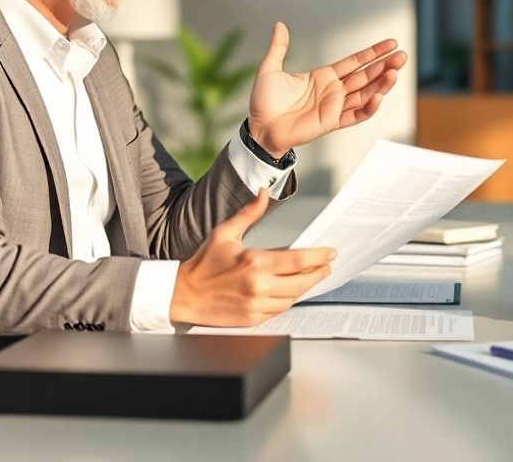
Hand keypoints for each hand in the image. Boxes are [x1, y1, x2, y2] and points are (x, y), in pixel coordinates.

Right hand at [169, 190, 335, 326]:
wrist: (182, 294)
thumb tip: (263, 193)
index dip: (319, 257)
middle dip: (318, 273)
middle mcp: (259, 286)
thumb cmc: (203, 264)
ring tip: (312, 277)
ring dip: (305, 287)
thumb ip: (248, 213)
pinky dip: (289, 301)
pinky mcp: (253, 319)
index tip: (330, 253)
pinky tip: (292, 291)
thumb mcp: (225, 232)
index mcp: (255, 262)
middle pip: (302, 282)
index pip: (298, 261)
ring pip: (293, 298)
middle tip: (326, 266)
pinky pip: (280, 311)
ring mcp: (257, 305)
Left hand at [247, 22, 406, 156]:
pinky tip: (379, 96)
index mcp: (323, 76)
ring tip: (396, 71)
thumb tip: (280, 25)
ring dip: (382, 84)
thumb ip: (278, 47)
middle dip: (385, 66)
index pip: (355, 61)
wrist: (259, 127)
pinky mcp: (332, 122)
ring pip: (366, 94)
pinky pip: (356, 115)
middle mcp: (333, 91)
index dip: (373, 53)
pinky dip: (369, 107)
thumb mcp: (270, 69)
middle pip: (366, 76)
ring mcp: (335, 106)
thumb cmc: (264, 102)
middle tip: (402, 56)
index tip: (390, 44)